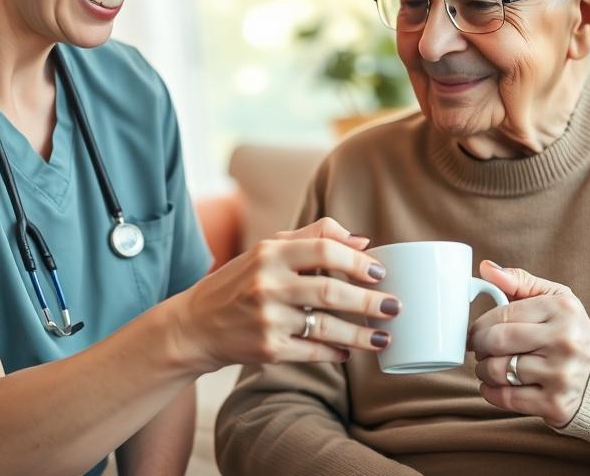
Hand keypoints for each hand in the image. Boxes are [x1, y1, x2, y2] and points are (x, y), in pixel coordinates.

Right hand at [172, 217, 399, 373]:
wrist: (196, 325)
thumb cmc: (240, 282)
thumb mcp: (268, 249)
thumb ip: (314, 237)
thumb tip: (362, 242)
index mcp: (270, 253)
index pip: (323, 250)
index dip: (356, 261)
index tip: (380, 272)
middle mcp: (268, 284)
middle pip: (331, 291)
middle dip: (369, 301)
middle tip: (394, 307)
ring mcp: (267, 319)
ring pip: (326, 326)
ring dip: (361, 334)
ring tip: (383, 336)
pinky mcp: (267, 350)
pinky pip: (312, 352)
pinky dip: (335, 353)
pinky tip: (349, 352)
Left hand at [467, 262, 589, 427]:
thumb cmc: (571, 333)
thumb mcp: (555, 299)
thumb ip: (520, 282)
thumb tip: (485, 268)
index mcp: (563, 310)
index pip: (502, 313)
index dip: (480, 324)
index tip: (474, 331)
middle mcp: (565, 341)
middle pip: (497, 341)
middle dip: (478, 346)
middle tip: (478, 348)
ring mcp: (561, 375)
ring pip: (498, 371)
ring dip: (482, 370)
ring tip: (488, 366)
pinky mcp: (556, 405)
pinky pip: (506, 399)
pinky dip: (491, 392)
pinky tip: (494, 385)